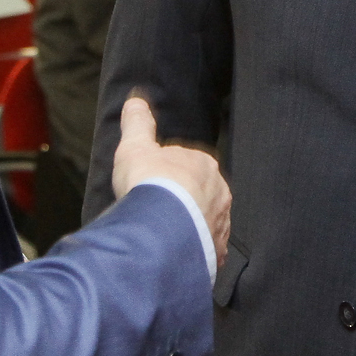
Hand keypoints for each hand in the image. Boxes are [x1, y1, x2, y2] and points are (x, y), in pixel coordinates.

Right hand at [113, 96, 230, 266]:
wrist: (159, 228)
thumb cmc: (149, 183)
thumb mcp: (135, 146)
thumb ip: (137, 124)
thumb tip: (135, 101)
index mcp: (204, 164)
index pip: (187, 165)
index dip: (166, 174)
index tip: (151, 184)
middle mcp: (219, 192)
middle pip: (198, 194)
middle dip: (181, 202)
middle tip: (154, 211)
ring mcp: (220, 222)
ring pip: (205, 222)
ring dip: (189, 227)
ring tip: (163, 235)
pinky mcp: (216, 250)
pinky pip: (208, 250)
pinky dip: (195, 251)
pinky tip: (178, 254)